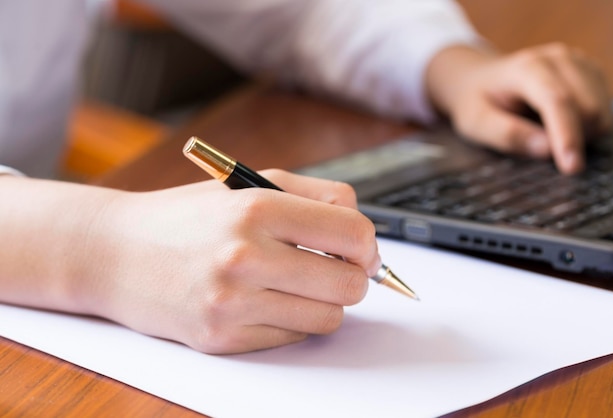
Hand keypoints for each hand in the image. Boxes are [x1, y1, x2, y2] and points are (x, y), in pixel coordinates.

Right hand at [82, 170, 378, 353]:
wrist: (115, 253)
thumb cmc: (186, 217)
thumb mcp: (249, 184)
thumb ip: (316, 195)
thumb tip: (364, 233)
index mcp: (257, 208)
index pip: (353, 234)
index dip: (368, 246)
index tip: (361, 251)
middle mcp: (244, 256)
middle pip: (349, 284)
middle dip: (353, 278)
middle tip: (334, 270)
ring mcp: (231, 303)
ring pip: (328, 319)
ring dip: (323, 303)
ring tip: (297, 284)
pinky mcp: (221, 339)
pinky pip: (292, 338)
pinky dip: (290, 321)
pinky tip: (266, 301)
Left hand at [425, 43, 612, 173]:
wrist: (479, 77)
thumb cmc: (476, 102)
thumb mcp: (476, 123)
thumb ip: (507, 135)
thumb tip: (546, 150)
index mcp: (527, 68)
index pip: (557, 101)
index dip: (567, 136)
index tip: (571, 168)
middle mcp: (558, 58)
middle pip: (587, 109)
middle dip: (573, 140)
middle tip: (540, 148)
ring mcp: (578, 62)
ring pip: (601, 111)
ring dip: (582, 134)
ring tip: (545, 132)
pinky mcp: (590, 71)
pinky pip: (604, 109)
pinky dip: (588, 126)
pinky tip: (559, 123)